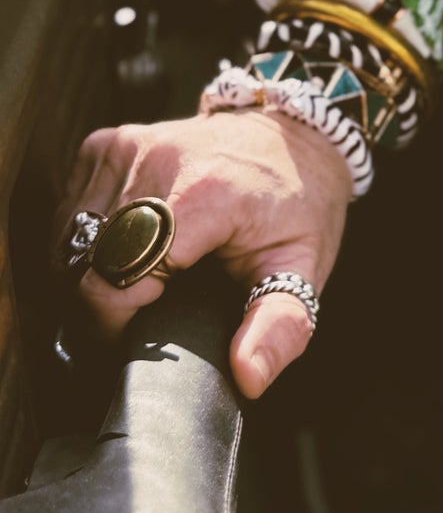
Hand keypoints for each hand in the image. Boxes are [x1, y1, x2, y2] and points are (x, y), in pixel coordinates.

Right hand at [56, 109, 352, 398]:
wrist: (293, 136)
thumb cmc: (298, 205)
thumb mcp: (304, 267)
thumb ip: (280, 326)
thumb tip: (249, 377)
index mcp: (206, 194)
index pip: (119, 275)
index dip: (114, 323)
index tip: (133, 340)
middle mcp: (160, 159)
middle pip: (88, 262)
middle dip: (102, 305)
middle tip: (142, 316)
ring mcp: (128, 146)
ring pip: (70, 240)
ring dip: (92, 271)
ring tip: (138, 279)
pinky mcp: (106, 142)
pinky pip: (69, 212)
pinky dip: (87, 239)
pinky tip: (127, 244)